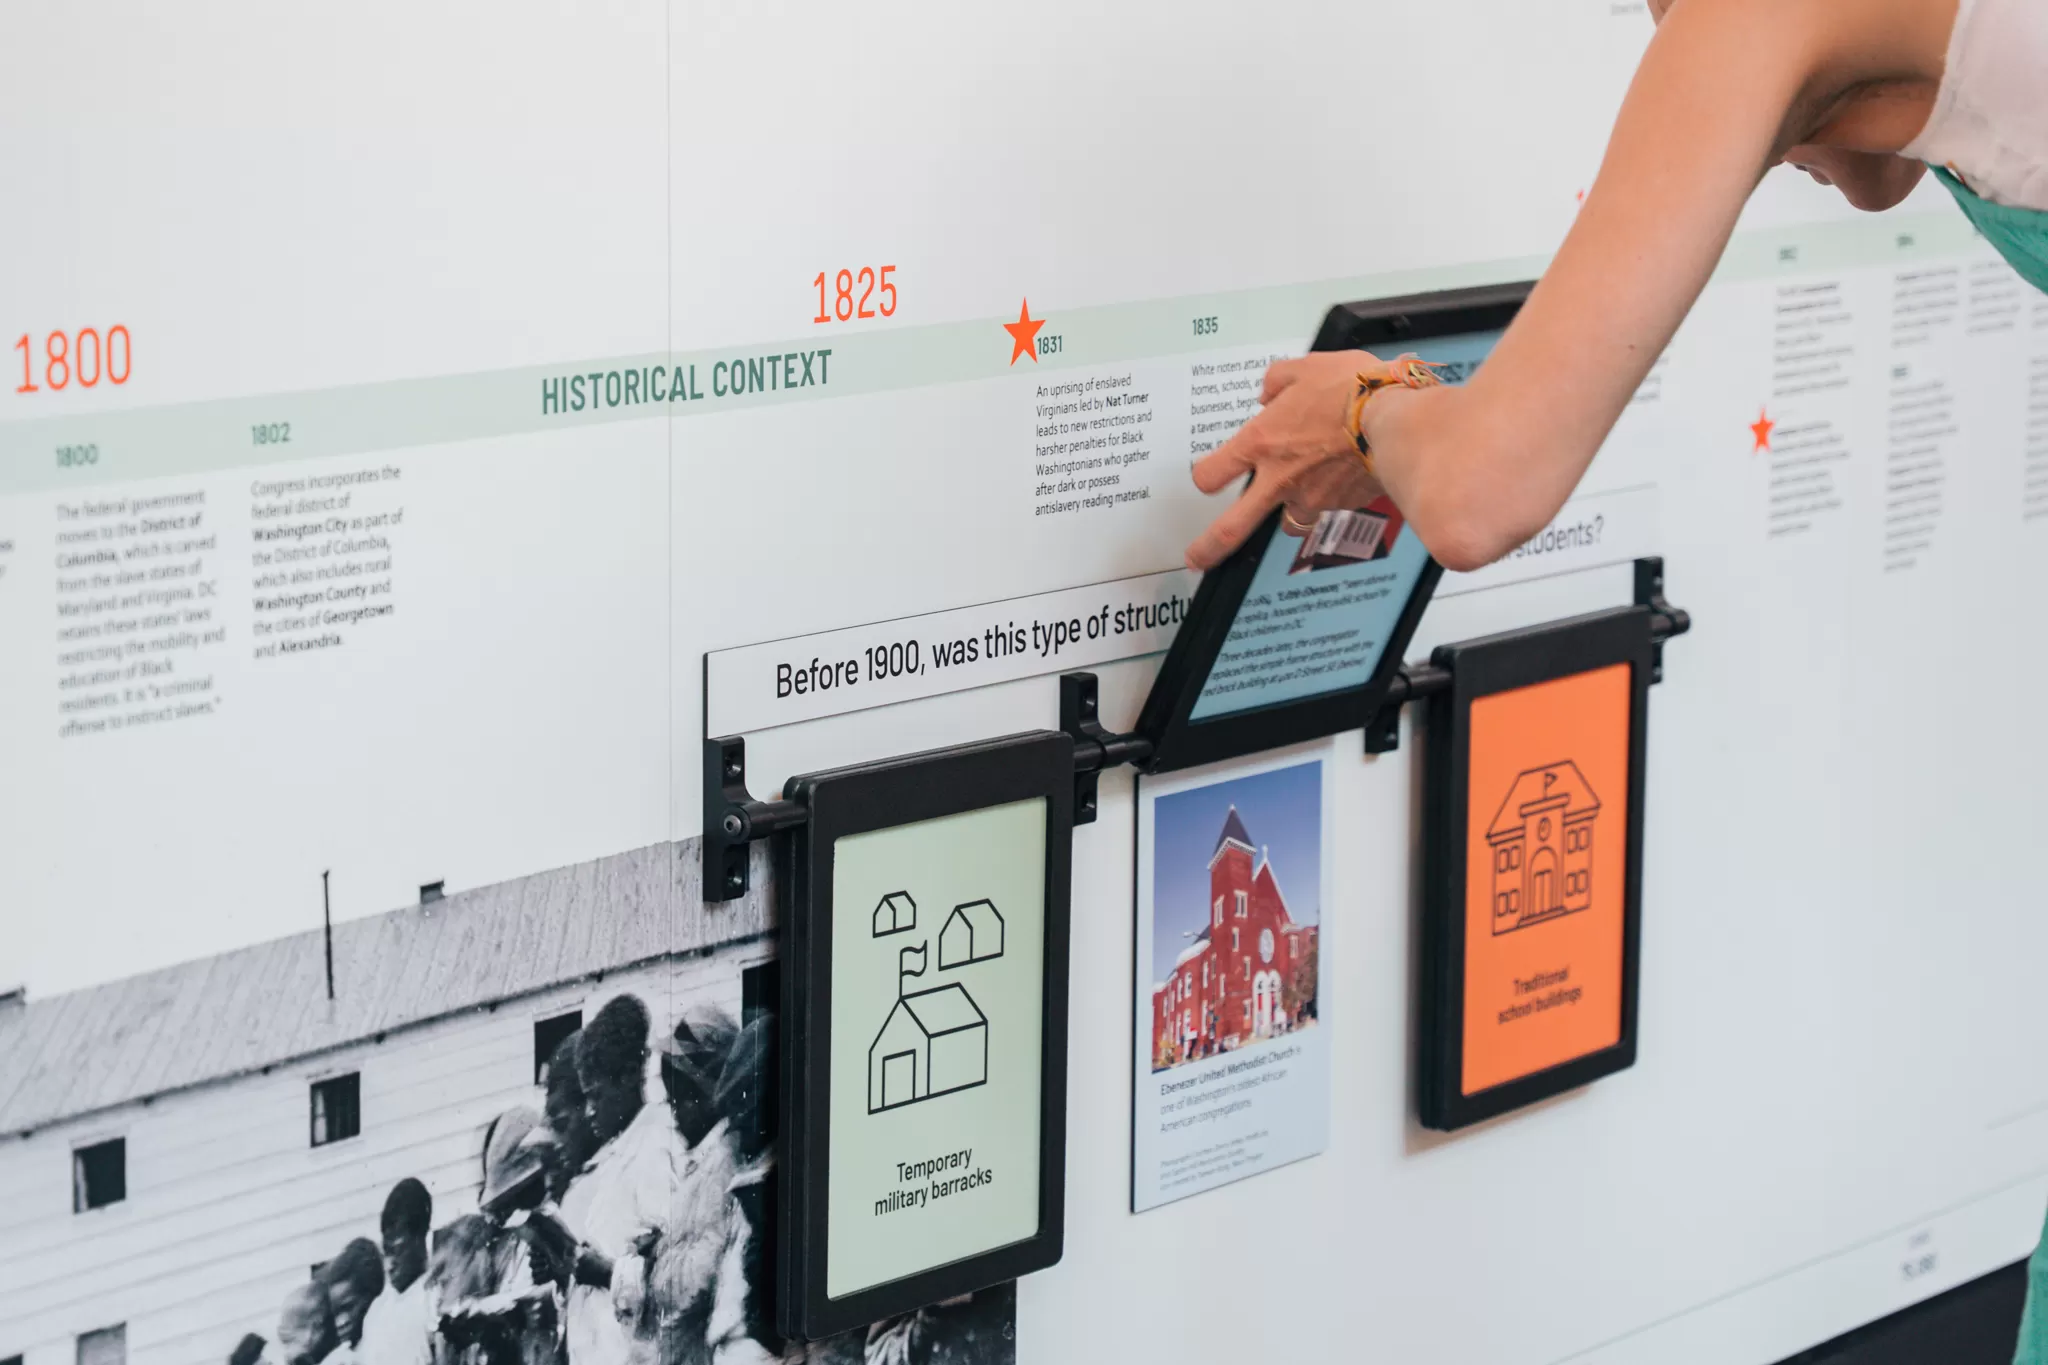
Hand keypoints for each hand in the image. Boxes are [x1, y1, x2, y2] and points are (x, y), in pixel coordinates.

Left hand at [1187, 350, 1384, 570]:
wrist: (1398, 418)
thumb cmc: (1352, 389)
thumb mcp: (1305, 368)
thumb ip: (1278, 382)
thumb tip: (1269, 394)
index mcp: (1261, 443)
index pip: (1212, 476)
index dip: (1205, 478)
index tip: (1206, 479)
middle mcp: (1281, 479)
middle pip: (1231, 528)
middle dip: (1209, 548)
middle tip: (1198, 559)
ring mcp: (1313, 498)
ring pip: (1289, 522)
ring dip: (1288, 513)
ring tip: (1299, 497)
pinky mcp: (1344, 505)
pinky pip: (1331, 507)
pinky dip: (1332, 495)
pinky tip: (1344, 473)